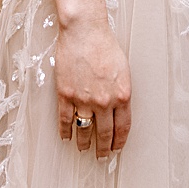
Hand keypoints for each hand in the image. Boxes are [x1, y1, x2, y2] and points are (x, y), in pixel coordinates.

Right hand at [54, 10, 131, 157]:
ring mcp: (84, 99)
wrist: (84, 31)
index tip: (116, 148)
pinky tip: (66, 136)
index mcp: (122, 96)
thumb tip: (118, 106)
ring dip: (84, 143)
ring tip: (84, 149)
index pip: (123, 127)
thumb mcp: (123, 70)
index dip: (119, 141)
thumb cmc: (104, 44)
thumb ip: (121, 91)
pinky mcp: (66, 94)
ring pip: (85, 129)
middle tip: (101, 156)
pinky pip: (65, 119)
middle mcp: (104, 101)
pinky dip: (65, 130)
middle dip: (103, 148)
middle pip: (104, 133)